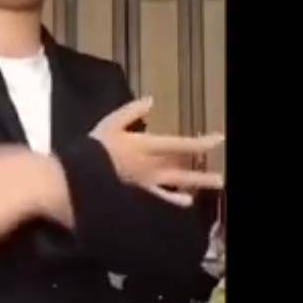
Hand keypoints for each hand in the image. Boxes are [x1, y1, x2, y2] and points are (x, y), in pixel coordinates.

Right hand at [90, 97, 224, 206]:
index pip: (181, 145)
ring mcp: (148, 182)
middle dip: (204, 173)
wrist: (80, 176)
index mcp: (148, 146)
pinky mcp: (140, 193)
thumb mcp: (111, 122)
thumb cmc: (95, 148)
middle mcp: (153, 166)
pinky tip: (186, 201)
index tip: (219, 139)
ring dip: (196, 184)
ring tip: (214, 186)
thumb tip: (151, 100)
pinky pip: (161, 197)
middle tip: (223, 178)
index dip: (202, 143)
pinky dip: (174, 198)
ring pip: (178, 184)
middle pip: (184, 169)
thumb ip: (132, 111)